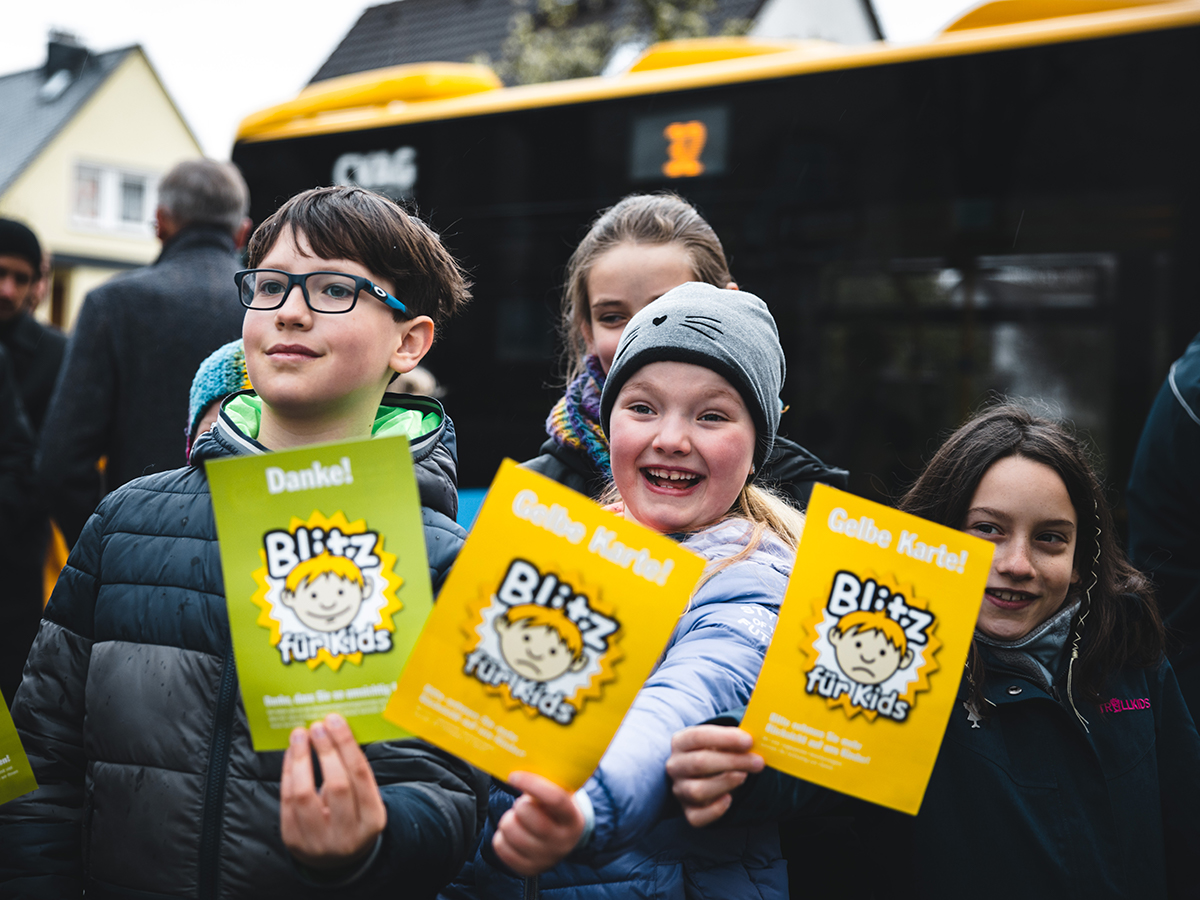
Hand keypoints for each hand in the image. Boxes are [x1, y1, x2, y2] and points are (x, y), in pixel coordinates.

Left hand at [280, 713, 386, 870]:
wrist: (336, 860)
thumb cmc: (353, 818)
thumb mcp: (366, 802)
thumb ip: (354, 773)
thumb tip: (334, 732)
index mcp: (372, 820)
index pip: (360, 776)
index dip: (346, 745)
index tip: (335, 721)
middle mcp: (348, 834)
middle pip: (337, 785)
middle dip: (325, 750)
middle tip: (317, 725)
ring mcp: (319, 841)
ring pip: (305, 795)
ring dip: (301, 759)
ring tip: (300, 735)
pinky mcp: (294, 841)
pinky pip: (287, 802)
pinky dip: (288, 773)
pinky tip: (291, 755)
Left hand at [492, 771, 585, 875]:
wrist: (565, 836)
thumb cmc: (556, 807)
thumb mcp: (561, 791)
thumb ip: (548, 779)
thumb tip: (522, 755)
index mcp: (573, 818)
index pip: (555, 800)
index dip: (533, 785)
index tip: (514, 776)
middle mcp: (563, 842)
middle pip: (533, 821)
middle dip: (520, 806)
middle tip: (521, 802)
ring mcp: (546, 858)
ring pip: (513, 834)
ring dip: (508, 819)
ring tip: (517, 817)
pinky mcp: (529, 868)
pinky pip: (502, 848)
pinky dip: (501, 836)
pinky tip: (512, 830)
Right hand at [666, 725, 762, 826]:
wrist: (702, 773)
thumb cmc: (714, 752)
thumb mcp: (719, 741)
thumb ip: (733, 740)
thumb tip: (753, 743)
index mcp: (680, 742)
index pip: (697, 736)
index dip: (724, 738)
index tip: (749, 741)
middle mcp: (675, 766)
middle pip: (700, 763)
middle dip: (733, 761)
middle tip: (757, 762)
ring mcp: (679, 790)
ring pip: (697, 791)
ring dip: (725, 783)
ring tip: (744, 776)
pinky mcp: (687, 811)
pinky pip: (697, 817)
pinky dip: (715, 810)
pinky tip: (729, 799)